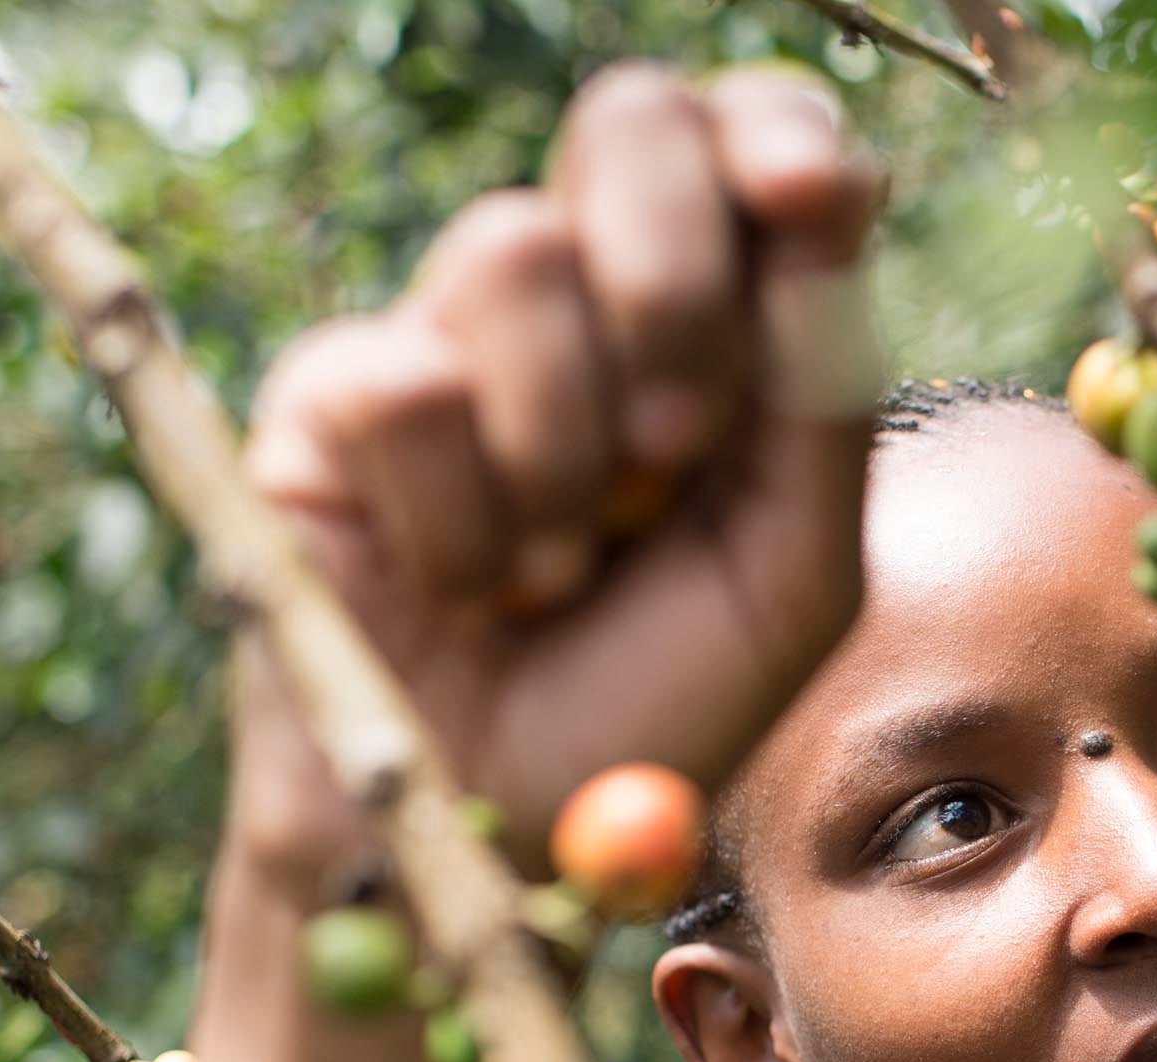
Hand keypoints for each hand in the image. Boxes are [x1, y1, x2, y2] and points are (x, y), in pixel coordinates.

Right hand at [231, 62, 883, 887]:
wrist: (503, 845)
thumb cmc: (657, 706)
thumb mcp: (797, 572)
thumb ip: (825, 393)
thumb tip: (828, 199)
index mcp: (718, 317)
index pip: (746, 134)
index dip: (775, 132)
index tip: (807, 195)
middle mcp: (588, 299)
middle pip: (628, 121)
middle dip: (677, 277)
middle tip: (682, 445)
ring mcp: (452, 332)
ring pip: (515, 250)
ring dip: (570, 453)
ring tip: (562, 575)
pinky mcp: (329, 397)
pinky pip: (406, 384)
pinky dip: (465, 523)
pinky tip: (467, 592)